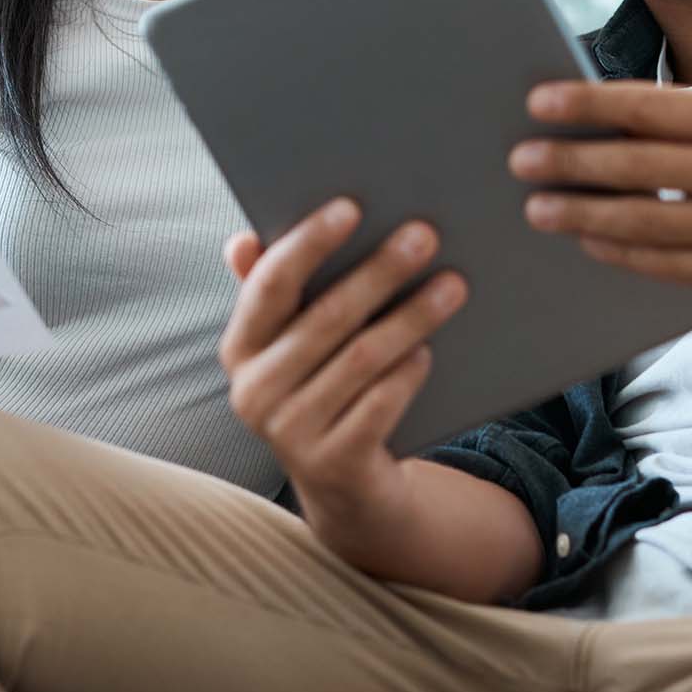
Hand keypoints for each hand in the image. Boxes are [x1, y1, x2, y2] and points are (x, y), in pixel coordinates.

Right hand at [219, 198, 467, 538]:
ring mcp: (291, 434)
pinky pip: (380, 405)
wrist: (345, 485)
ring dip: (411, 317)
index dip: (308, 243)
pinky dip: (407, 374)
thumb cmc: (322, 387)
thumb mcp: (293, 343)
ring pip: (361, 359)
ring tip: (451, 286)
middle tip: (424, 235)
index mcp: (240, 348)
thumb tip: (241, 242)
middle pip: (326, 317)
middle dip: (379, 270)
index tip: (351, 207)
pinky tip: (429, 350)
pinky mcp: (333, 465)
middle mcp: (254, 392)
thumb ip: (271, 290)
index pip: (270, 284)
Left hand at [509, 80, 691, 308]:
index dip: (591, 104)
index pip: (651, 107)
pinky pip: (666, 265)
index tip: (539, 102)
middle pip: (639, 167)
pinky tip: (587, 241)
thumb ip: (687, 121)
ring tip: (537, 209)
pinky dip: (620, 252)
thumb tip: (600, 117)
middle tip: (520, 161)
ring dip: (583, 215)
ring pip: (646, 222)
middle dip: (572, 163)